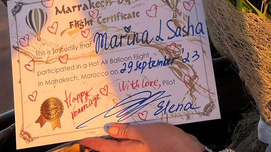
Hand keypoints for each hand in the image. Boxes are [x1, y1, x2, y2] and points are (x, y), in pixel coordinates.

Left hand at [80, 123, 205, 151]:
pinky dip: (129, 133)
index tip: (83, 138)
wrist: (187, 151)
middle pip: (113, 147)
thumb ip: (127, 131)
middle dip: (104, 137)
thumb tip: (110, 129)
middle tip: (95, 127)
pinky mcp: (148, 147)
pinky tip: (131, 124)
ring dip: (118, 133)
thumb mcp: (145, 133)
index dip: (93, 142)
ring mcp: (140, 150)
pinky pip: (133, 141)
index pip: (106, 147)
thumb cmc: (167, 142)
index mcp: (128, 151)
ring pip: (123, 143)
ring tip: (112, 122)